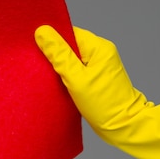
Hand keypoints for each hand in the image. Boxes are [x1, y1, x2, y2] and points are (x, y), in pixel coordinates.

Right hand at [34, 25, 151, 141]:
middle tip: (40, 65)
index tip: (35, 48)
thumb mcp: (76, 79)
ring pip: (72, 57)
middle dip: (54, 54)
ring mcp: (100, 65)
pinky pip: (77, 69)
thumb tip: (42, 32)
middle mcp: (101, 52)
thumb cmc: (104, 105)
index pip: (69, 32)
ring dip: (60, 66)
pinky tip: (59, 84)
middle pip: (70, 44)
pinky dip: (67, 75)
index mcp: (99, 47)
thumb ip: (59, 55)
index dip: (51, 39)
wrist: (124, 126)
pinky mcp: (97, 77)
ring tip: (49, 77)